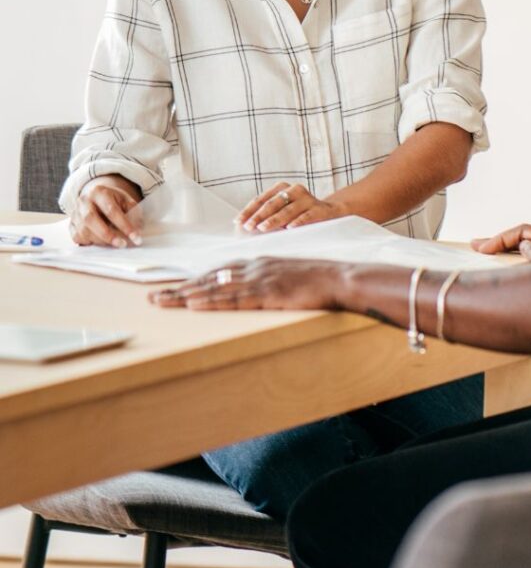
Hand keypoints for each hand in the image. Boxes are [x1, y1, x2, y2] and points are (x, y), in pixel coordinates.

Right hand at [69, 176, 142, 247]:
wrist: (97, 197)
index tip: (136, 237)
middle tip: (122, 244)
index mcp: (99, 192)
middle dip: (108, 235)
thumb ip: (133, 213)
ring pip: (84, 231)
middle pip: (91, 219)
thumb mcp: (126, 201)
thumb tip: (137, 230)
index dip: (124, 225)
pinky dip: (91, 242)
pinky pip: (78, 237)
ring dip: (101, 241)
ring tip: (116, 244)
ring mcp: (75, 213)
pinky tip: (102, 242)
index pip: (111, 210)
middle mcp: (83, 201)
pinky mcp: (71, 225)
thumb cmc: (114, 200)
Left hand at [149, 257, 347, 309]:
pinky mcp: (268, 293)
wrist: (340, 278)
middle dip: (180, 287)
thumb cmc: (319, 280)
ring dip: (185, 294)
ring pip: (214, 287)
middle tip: (153, 296)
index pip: (219, 272)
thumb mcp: (289, 276)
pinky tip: (193, 304)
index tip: (174, 288)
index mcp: (259, 263)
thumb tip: (252, 291)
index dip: (194, 280)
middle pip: (209, 278)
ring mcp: (260, 279)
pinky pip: (233, 298)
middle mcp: (255, 267)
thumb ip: (269, 280)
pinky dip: (210, 301)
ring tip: (161, 302)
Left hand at [237, 182, 346, 232]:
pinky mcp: (320, 209)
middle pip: (273, 204)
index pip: (261, 199)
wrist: (330, 212)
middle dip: (259, 216)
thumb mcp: (282, 212)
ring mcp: (308, 199)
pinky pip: (307, 215)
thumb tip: (243, 227)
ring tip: (263, 228)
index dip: (249, 210)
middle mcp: (294, 190)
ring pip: (288, 210)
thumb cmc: (299, 214)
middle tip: (248, 227)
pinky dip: (298, 221)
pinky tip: (290, 228)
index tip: (238, 222)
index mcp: (282, 188)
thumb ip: (266, 215)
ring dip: (274, 220)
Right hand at [472, 223, 530, 263]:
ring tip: (486, 255)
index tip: (483, 249)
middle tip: (476, 246)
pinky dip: (518, 263)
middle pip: (525, 239)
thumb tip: (524, 245)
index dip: (501, 238)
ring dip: (508, 253)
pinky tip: (507, 268)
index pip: (524, 232)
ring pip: (529, 251)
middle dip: (500, 242)